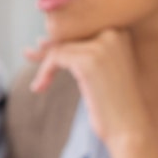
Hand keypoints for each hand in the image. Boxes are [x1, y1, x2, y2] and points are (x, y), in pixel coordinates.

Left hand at [27, 29, 152, 147]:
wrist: (129, 129)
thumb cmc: (115, 105)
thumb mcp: (100, 71)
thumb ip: (80, 52)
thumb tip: (41, 39)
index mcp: (120, 32)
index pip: (80, 28)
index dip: (60, 40)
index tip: (41, 49)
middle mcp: (114, 33)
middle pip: (69, 34)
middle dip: (48, 48)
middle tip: (28, 54)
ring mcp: (103, 46)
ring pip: (60, 46)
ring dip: (45, 64)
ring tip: (40, 83)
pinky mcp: (89, 61)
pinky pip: (55, 57)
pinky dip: (45, 72)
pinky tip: (40, 87)